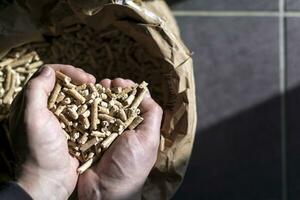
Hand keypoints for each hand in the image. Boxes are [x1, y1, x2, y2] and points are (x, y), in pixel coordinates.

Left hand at [9, 64, 94, 198]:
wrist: (50, 180)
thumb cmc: (39, 150)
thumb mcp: (32, 119)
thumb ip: (36, 91)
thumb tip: (49, 71)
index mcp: (31, 103)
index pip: (48, 75)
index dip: (66, 71)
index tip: (83, 77)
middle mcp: (44, 108)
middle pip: (62, 83)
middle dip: (78, 78)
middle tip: (92, 81)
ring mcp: (59, 118)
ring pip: (73, 96)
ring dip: (86, 91)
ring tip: (98, 90)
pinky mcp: (71, 128)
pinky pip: (82, 111)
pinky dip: (91, 106)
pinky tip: (100, 105)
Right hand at [78, 78, 162, 199]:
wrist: (106, 192)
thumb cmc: (130, 166)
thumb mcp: (147, 139)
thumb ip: (151, 115)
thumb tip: (146, 94)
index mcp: (137, 129)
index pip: (134, 103)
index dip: (128, 90)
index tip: (120, 82)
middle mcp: (121, 130)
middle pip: (117, 104)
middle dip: (112, 91)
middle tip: (106, 83)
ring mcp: (104, 134)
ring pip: (102, 109)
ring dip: (99, 97)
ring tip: (96, 87)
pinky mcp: (89, 139)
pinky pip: (87, 120)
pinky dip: (86, 109)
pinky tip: (84, 100)